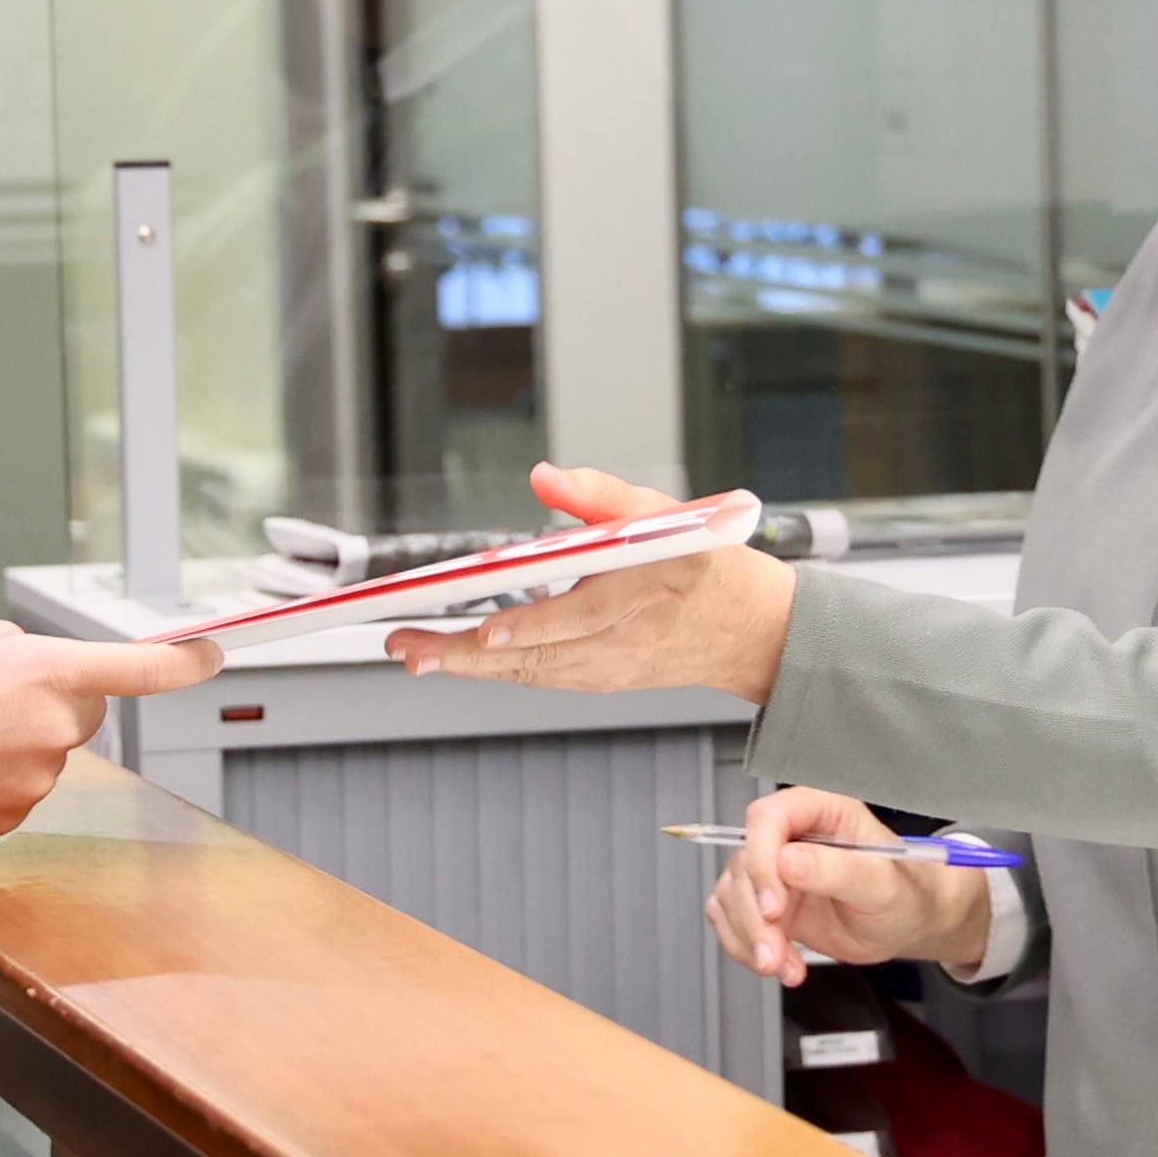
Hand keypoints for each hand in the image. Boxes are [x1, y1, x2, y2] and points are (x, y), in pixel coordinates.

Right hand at [0, 622, 223, 843]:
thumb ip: (10, 647)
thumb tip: (24, 663)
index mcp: (49, 674)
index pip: (139, 668)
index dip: (182, 662)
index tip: (209, 655)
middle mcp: (55, 730)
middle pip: (83, 712)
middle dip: (53, 702)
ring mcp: (38, 778)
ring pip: (45, 752)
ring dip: (15, 741)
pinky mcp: (15, 815)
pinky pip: (19, 787)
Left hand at [387, 462, 796, 702]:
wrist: (749, 630)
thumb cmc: (704, 564)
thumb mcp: (663, 513)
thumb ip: (601, 494)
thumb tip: (544, 476)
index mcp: (640, 594)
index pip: (578, 618)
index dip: (530, 626)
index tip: (485, 629)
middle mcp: (621, 641)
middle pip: (535, 656)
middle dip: (465, 655)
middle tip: (408, 648)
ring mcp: (609, 668)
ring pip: (529, 673)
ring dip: (467, 667)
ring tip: (413, 653)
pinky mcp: (601, 680)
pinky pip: (540, 678)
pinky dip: (496, 671)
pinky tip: (455, 658)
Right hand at [701, 788, 993, 989]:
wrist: (909, 922)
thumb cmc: (908, 892)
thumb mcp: (884, 884)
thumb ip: (840, 870)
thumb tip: (789, 861)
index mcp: (819, 811)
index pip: (767, 819)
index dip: (761, 861)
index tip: (774, 906)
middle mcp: (789, 835)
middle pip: (743, 864)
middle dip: (754, 916)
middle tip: (775, 951)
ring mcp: (773, 870)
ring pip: (732, 895)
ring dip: (749, 937)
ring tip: (782, 966)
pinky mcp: (764, 901)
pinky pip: (731, 919)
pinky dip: (745, 947)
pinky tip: (779, 965)